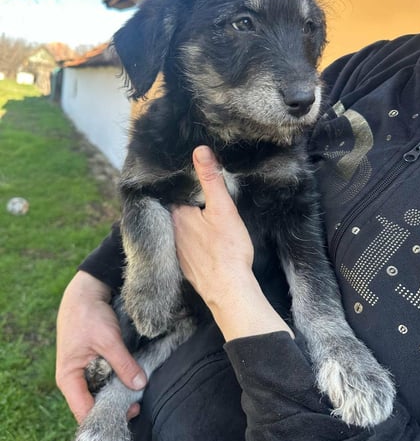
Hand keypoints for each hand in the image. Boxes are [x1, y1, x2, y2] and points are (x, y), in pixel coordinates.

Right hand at [55, 271, 146, 422]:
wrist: (85, 292)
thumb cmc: (89, 315)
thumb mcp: (108, 339)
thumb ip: (123, 364)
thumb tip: (140, 385)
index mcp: (69, 378)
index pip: (84, 412)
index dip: (105, 418)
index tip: (129, 415)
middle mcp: (73, 380)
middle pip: (93, 406)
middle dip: (115, 408)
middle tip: (138, 405)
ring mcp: (83, 373)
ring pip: (100, 393)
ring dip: (117, 395)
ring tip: (138, 395)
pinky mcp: (93, 365)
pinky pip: (104, 381)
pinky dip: (117, 382)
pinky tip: (132, 382)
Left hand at [172, 146, 293, 340]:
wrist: (229, 290)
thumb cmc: (228, 250)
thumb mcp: (223, 209)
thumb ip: (210, 179)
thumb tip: (200, 150)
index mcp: (177, 214)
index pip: (172, 191)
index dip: (179, 182)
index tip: (185, 173)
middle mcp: (170, 231)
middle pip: (172, 208)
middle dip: (180, 199)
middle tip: (190, 188)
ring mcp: (174, 249)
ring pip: (175, 227)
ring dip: (181, 219)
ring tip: (193, 209)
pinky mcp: (182, 263)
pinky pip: (179, 244)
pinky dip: (185, 237)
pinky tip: (197, 236)